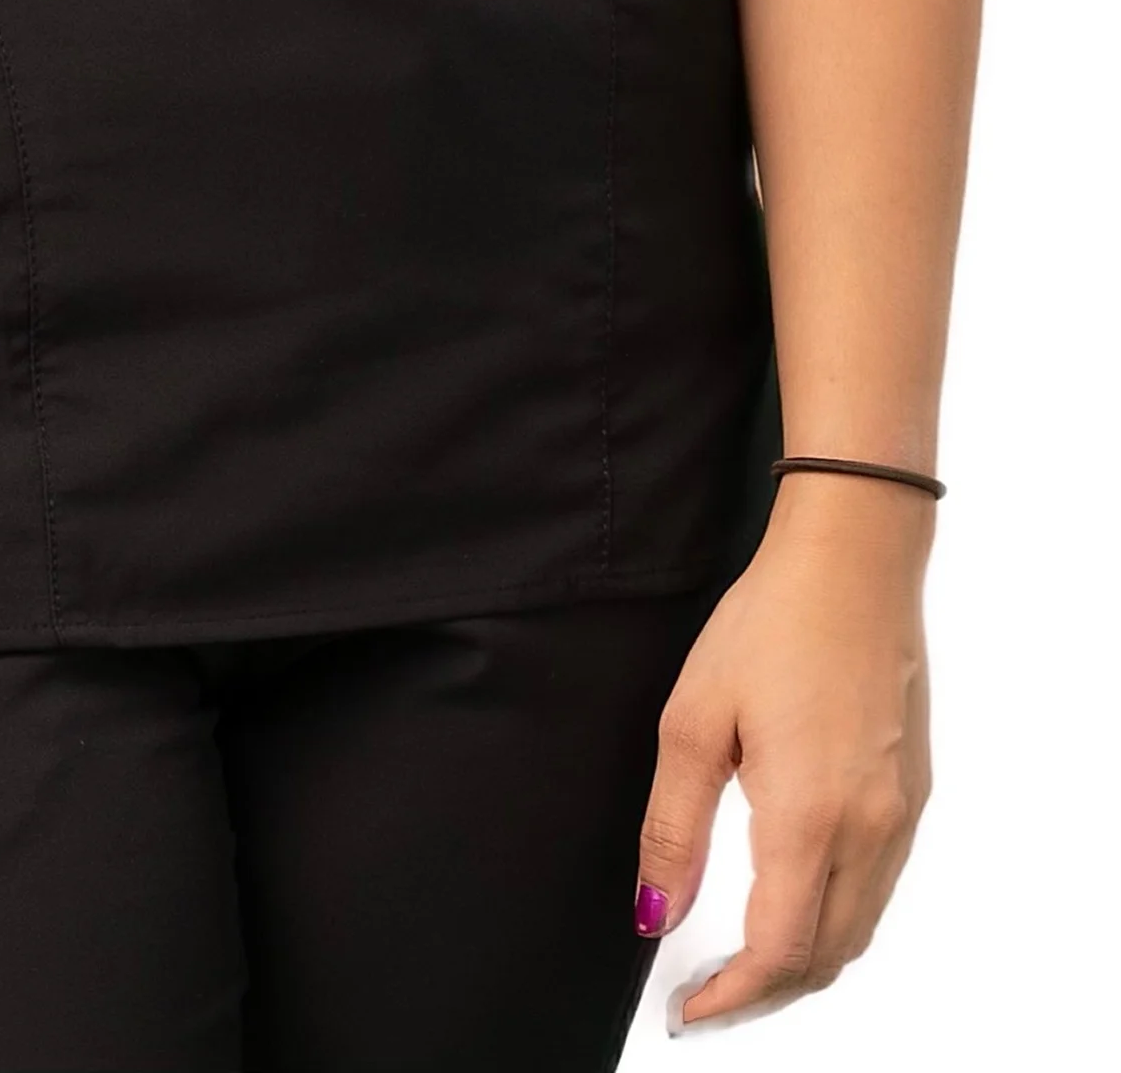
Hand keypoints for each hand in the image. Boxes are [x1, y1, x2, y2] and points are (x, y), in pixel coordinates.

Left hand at [636, 480, 934, 1028]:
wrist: (855, 560)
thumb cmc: (771, 624)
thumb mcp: (694, 719)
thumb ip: (674, 826)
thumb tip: (657, 913)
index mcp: (811, 817)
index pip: (779, 952)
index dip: (732, 997)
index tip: (687, 1009)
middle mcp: (870, 830)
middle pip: (825, 957)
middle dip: (766, 992)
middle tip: (705, 994)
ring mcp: (901, 816)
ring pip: (857, 929)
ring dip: (803, 961)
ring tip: (740, 961)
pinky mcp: (913, 795)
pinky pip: (877, 888)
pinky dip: (835, 918)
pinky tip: (793, 900)